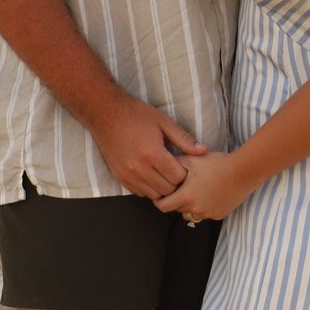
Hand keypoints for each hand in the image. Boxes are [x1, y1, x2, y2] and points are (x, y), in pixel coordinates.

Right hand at [88, 97, 204, 197]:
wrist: (106, 113)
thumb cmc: (136, 114)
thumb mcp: (163, 122)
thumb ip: (184, 139)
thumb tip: (204, 151)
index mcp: (153, 153)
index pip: (177, 177)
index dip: (185, 173)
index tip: (184, 165)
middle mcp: (139, 168)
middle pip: (167, 189)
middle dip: (175, 182)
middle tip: (176, 170)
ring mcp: (128, 175)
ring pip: (153, 195)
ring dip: (162, 187)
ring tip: (163, 173)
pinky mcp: (119, 177)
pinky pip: (139, 193)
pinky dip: (148, 188)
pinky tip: (150, 174)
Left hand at [154, 151, 250, 223]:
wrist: (242, 172)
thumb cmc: (216, 164)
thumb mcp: (192, 159)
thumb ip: (175, 163)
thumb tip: (162, 166)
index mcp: (186, 196)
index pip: (163, 207)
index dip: (159, 200)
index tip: (160, 193)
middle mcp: (195, 209)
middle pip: (177, 210)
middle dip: (175, 200)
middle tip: (180, 188)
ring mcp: (208, 214)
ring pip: (191, 214)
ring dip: (189, 206)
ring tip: (194, 191)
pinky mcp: (219, 215)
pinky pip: (205, 214)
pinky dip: (203, 207)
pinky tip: (209, 194)